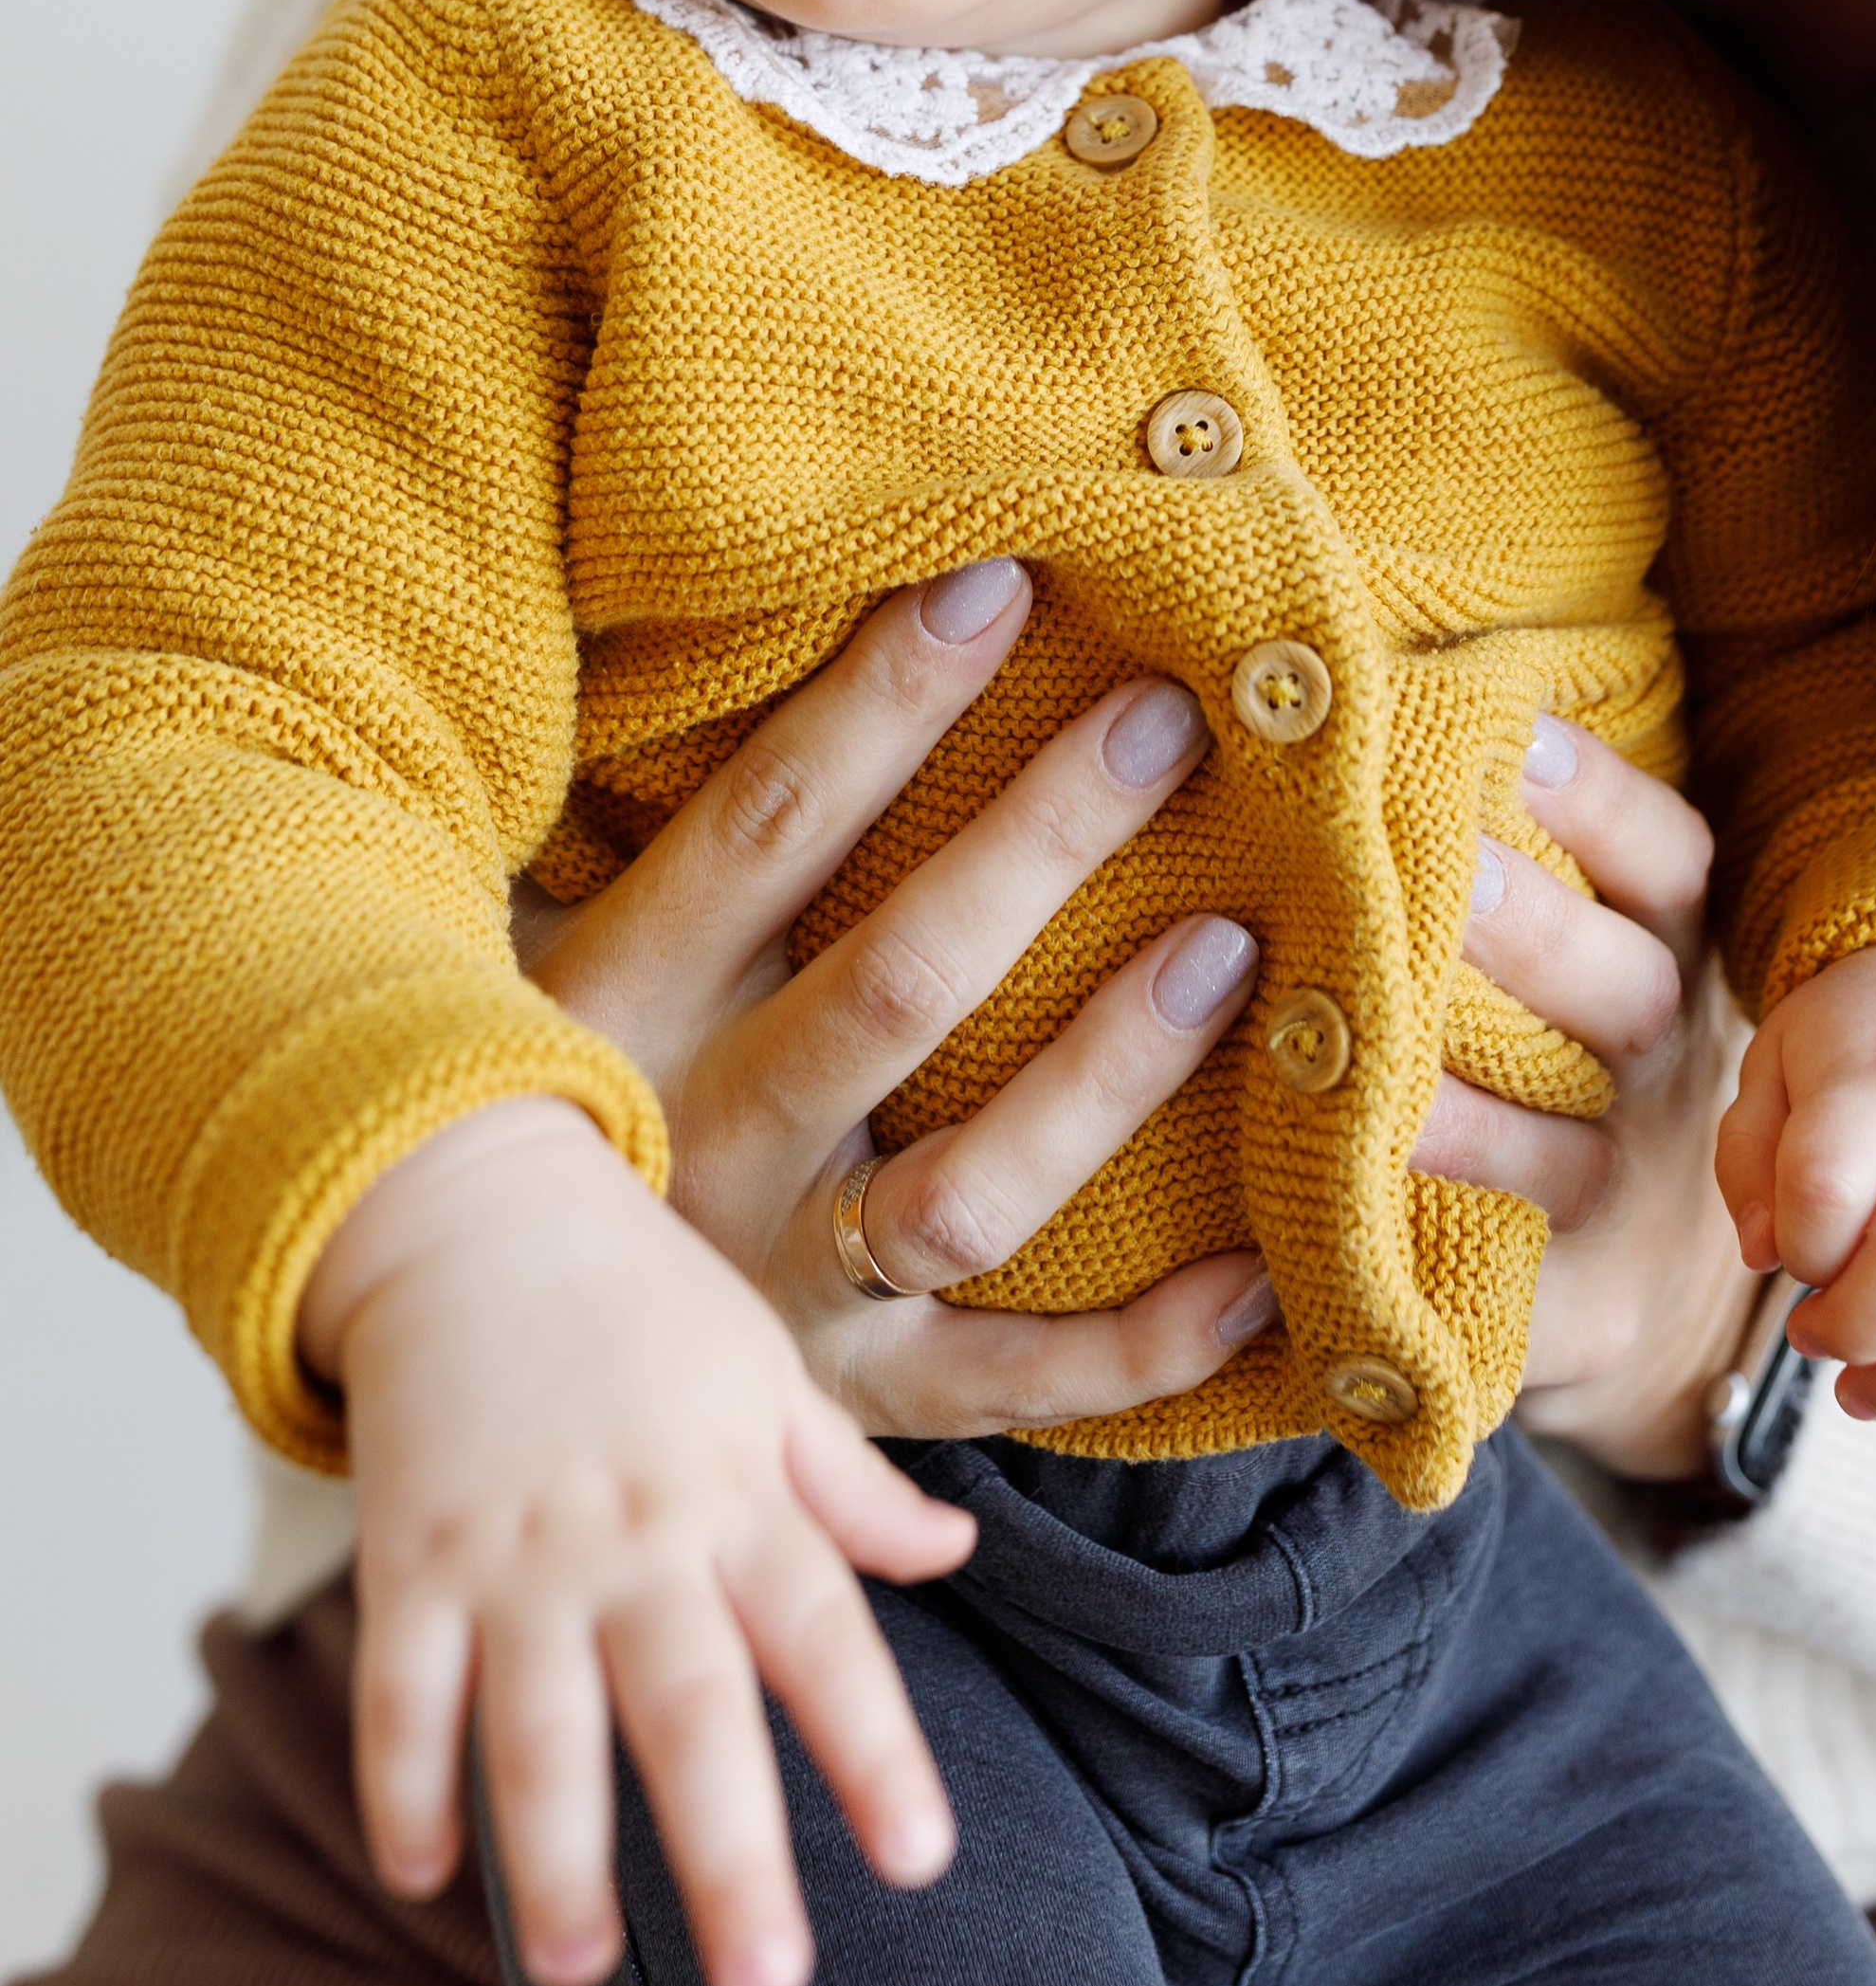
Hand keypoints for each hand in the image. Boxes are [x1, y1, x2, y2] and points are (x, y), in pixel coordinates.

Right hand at [300, 1098, 970, 1985]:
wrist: (477, 1205)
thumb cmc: (640, 1300)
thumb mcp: (766, 1371)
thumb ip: (849, 1484)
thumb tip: (954, 1555)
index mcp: (735, 1493)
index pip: (824, 1636)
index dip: (875, 1747)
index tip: (919, 1854)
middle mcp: (633, 1534)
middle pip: (689, 1709)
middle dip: (726, 1850)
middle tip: (766, 1982)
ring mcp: (513, 1550)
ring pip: (535, 1726)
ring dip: (552, 1853)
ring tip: (579, 1970)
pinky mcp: (408, 1555)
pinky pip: (400, 1690)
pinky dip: (402, 1783)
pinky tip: (419, 1873)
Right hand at [521, 556, 1271, 1432]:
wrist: (496, 1366)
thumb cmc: (566, 1082)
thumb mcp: (554, 939)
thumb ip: (659, 819)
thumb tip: (797, 604)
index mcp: (620, 1005)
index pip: (764, 827)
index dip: (880, 701)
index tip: (1001, 581)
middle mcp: (705, 1148)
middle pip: (892, 985)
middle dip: (1038, 842)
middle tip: (1165, 720)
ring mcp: (785, 1290)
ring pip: (969, 1191)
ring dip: (1107, 1072)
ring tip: (1229, 949)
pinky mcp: (860, 1404)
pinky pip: (1021, 1382)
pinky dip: (1149, 1340)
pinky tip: (1269, 1266)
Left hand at [1407, 720, 1753, 1480]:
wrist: (1638, 1275)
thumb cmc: (1560, 1045)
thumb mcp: (1580, 934)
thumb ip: (1498, 830)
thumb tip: (1358, 673)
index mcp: (1667, 951)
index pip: (1663, 858)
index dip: (1593, 797)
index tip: (1508, 734)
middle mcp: (1662, 1063)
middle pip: (1618, 988)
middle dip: (1529, 928)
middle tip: (1441, 870)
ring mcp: (1621, 1187)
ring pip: (1558, 1142)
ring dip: (1459, 1099)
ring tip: (1350, 1051)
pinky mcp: (1570, 1303)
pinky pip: (1508, 1280)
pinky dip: (1426, 1250)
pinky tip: (1335, 1206)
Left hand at [1715, 943, 1875, 1434]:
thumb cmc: (1856, 1044)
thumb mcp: (1774, 1062)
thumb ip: (1747, 1158)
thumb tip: (1762, 1255)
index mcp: (1875, 1079)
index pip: (1828, 1187)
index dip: (1796, 1246)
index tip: (1785, 1251)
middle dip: (1854, 1335)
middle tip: (1814, 1336)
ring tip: (1866, 1390)